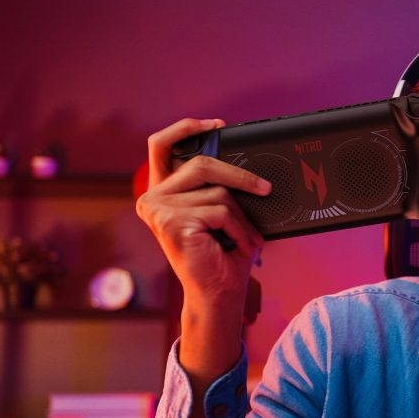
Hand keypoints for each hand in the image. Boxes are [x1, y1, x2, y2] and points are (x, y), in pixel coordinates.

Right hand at [136, 118, 270, 309]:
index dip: (187, 128)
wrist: (218, 292)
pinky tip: (237, 245)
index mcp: (162, 191)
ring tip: (246, 237)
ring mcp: (158, 210)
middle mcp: (152, 198)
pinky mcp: (171, 222)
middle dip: (240, 177)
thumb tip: (247, 161)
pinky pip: (220, 211)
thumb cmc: (222, 254)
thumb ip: (218, 184)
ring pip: (218, 192)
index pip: (162, 145)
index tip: (218, 124)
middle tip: (265, 189)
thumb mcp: (219, 210)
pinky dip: (238, 229)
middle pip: (202, 164)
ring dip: (242, 217)